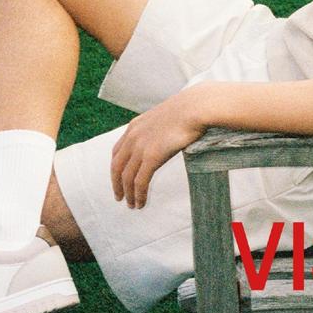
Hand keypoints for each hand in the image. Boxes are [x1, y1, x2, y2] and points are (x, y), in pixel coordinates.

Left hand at [109, 88, 206, 208]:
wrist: (196, 107)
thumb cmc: (189, 109)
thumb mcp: (165, 116)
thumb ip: (160, 127)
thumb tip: (169, 133)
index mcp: (135, 126)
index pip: (117, 151)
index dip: (116, 167)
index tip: (118, 178)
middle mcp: (133, 137)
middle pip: (117, 166)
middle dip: (117, 184)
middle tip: (120, 197)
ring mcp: (141, 147)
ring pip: (127, 177)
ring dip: (128, 193)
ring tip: (132, 205)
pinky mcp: (152, 157)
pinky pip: (140, 181)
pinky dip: (138, 194)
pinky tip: (141, 203)